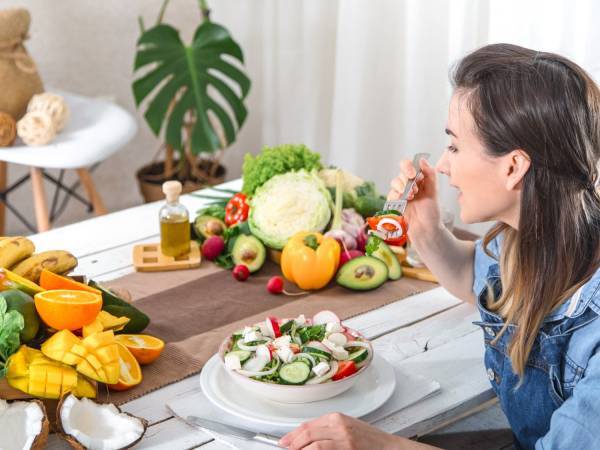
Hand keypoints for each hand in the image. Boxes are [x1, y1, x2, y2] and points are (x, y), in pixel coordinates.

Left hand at [278, 413, 405, 449]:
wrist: (390, 448)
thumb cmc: (370, 441)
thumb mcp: (346, 429)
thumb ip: (327, 431)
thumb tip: (306, 439)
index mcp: (336, 418)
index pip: (307, 426)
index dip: (293, 435)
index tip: (284, 442)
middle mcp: (339, 426)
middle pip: (308, 434)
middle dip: (294, 444)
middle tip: (287, 449)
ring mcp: (344, 440)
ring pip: (314, 445)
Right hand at [387, 157, 440, 240]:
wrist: (426, 230)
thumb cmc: (431, 212)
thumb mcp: (433, 192)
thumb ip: (430, 174)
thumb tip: (421, 159)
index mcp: (419, 180)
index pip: (410, 165)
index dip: (409, 167)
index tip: (413, 174)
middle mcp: (409, 184)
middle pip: (401, 172)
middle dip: (406, 179)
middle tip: (414, 189)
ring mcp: (401, 193)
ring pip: (395, 181)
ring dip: (401, 186)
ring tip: (410, 196)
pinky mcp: (394, 202)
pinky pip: (390, 194)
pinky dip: (396, 194)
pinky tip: (403, 200)